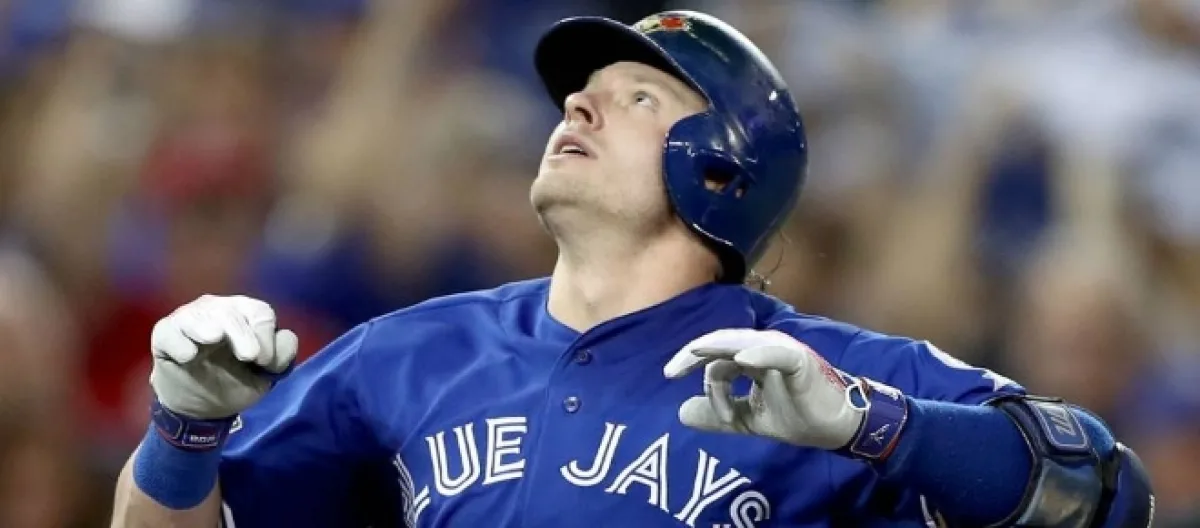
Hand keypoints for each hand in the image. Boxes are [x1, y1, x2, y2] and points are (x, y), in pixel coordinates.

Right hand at [150, 295, 297, 419]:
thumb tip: (284, 337)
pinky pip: (170, 332)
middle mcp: (216, 308)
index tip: (264, 361)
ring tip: (214, 338)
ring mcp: (188, 318)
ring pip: (198, 316)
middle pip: (231, 312)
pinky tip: (188, 355)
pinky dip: (179, 342)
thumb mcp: (265, 374)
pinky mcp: (164, 334)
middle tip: (249, 356)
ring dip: (207, 327)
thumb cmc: (234, 380)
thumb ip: (281, 356)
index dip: (265, 335)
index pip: (259, 312)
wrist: (200, 406)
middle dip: (242, 334)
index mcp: (244, 313)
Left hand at [663, 329, 874, 450]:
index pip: (715, 357)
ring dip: (718, 355)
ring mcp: (781, 351)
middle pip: (721, 343)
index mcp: (750, 359)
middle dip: (692, 354)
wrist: (835, 426)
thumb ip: (717, 414)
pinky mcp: (799, 360)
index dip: (696, 373)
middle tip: (670, 370)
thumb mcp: (747, 419)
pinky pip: (776, 353)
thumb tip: (680, 412)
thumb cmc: (796, 416)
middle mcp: (762, 349)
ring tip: (693, 355)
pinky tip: (741, 360)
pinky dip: (758, 354)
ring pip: (742, 343)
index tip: (672, 381)